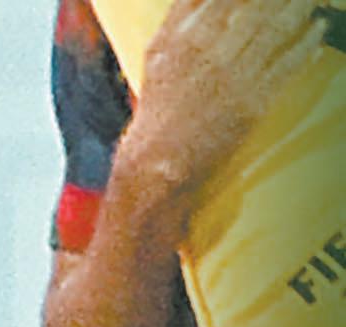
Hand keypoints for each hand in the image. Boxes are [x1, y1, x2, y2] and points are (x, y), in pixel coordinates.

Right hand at [130, 0, 325, 199]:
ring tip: (310, 1)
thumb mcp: (159, 50)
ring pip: (278, 30)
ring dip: (300, 9)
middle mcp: (214, 52)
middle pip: (260, 5)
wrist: (162, 161)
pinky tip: (316, 32)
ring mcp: (236, 78)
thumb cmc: (159, 107)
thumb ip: (182, 11)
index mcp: (188, 35)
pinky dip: (306, 45)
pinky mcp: (254, 102)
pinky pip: (287, 66)